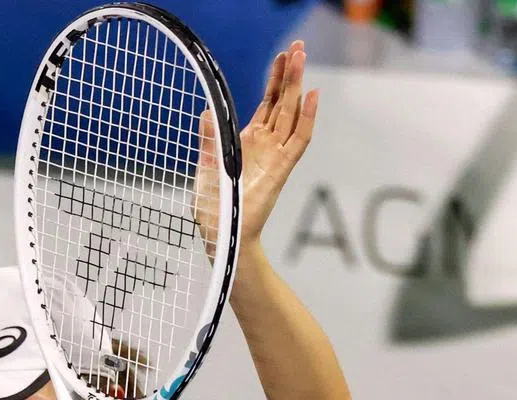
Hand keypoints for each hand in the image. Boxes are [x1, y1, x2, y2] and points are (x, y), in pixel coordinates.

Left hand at [194, 40, 317, 249]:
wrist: (223, 235)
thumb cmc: (215, 209)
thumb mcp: (207, 168)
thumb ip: (209, 141)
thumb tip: (205, 112)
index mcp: (248, 143)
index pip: (267, 104)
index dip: (275, 80)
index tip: (282, 56)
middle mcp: (266, 146)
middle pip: (283, 103)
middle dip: (290, 75)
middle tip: (298, 46)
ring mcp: (276, 157)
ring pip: (291, 114)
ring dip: (298, 86)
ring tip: (302, 59)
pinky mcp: (281, 170)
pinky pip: (298, 141)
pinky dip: (306, 119)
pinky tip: (311, 97)